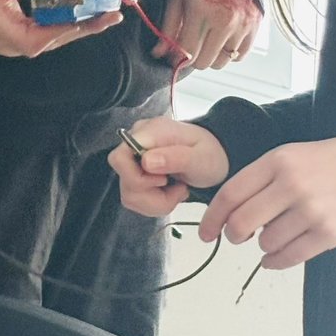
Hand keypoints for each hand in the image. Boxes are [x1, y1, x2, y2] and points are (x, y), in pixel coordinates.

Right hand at [0, 0, 121, 57]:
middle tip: (112, 15)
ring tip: (106, 13)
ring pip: (53, 36)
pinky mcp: (17, 34)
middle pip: (52, 40)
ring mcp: (13, 42)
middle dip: (84, 26)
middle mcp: (9, 43)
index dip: (64, 29)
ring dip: (80, 23)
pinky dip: (65, 20)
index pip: (37, 40)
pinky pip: (46, 30)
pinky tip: (86, 11)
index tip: (87, 17)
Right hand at [107, 116, 228, 216]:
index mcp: (150, 132)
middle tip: (178, 190)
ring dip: (155, 202)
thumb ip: (175, 158)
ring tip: (178, 191)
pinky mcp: (135, 174)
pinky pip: (134, 198)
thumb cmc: (210, 155)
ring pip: (128, 193)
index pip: (120, 157)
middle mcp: (136, 143)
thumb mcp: (201, 158)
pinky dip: (154, 203)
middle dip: (151, 195)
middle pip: (123, 178)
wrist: (216, 159)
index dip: (137, 177)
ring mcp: (134, 160)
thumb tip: (146, 161)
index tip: (164, 181)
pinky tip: (170, 193)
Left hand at [154, 0, 260, 70]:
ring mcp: (242, 25)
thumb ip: (169, 25)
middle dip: (193, 58)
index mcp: (201, 11)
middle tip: (191, 45)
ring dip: (211, 57)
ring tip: (206, 41)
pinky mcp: (255, 27)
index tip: (175, 56)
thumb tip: (159, 52)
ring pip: (222, 63)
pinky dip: (229, 53)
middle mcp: (224, 21)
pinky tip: (222, 40)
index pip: (188, 51)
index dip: (178, 58)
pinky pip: (240, 56)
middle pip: (205, 62)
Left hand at [199, 136, 335, 268]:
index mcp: (276, 162)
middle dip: (233, 235)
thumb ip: (257, 181)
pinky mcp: (330, 233)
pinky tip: (273, 257)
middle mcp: (292, 184)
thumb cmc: (320, 164)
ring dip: (262, 245)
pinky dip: (275, 261)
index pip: (231, 193)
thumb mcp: (285, 157)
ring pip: (266, 242)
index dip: (212, 217)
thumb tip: (228, 217)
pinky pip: (290, 257)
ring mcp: (312, 210)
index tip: (205, 233)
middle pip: (242, 222)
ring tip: (273, 234)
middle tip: (236, 236)